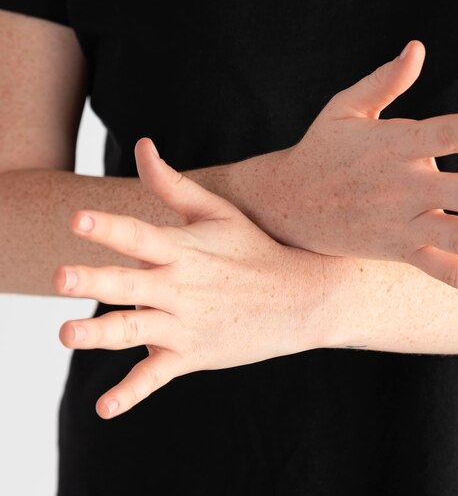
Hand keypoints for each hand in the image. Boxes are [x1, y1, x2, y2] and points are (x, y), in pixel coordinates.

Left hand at [53, 139, 323, 418]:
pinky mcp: (192, 355)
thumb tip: (142, 145)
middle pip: (130, 284)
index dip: (110, 227)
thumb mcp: (218, 212)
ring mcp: (186, 325)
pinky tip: (104, 408)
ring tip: (67, 334)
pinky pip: (156, 377)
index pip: (141, 235)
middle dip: (96, 280)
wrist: (300, 297)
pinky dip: (131, 394)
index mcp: (185, 251)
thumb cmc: (255, 249)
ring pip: (135, 331)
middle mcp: (181, 288)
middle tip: (61, 278)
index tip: (78, 219)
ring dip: (101, 335)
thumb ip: (172, 183)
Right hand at [252, 40, 457, 296]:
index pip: (442, 134)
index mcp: (392, 145)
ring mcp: (402, 223)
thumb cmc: (319, 150)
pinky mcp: (398, 250)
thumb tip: (418, 47)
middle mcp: (402, 187)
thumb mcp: (344, 108)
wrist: (285, 203)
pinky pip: (444, 271)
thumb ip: (384, 80)